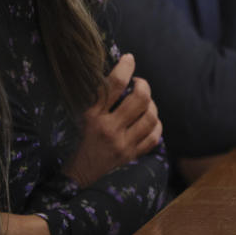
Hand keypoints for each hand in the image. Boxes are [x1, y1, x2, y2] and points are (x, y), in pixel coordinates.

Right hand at [63, 53, 162, 187]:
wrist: (80, 176)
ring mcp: (124, 144)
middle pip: (140, 99)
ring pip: (151, 117)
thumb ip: (98, 98)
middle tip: (139, 83)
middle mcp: (110, 129)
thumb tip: (117, 74)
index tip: (129, 58)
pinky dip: (156, 125)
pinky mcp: (132, 156)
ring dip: (152, 105)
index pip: (113, 84)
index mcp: (93, 115)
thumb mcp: (82, 116)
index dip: (125, 67)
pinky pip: (154, 137)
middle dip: (144, 85)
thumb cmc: (79, 140)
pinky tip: (150, 120)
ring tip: (145, 102)